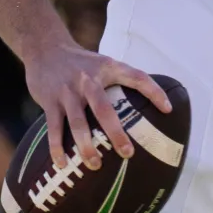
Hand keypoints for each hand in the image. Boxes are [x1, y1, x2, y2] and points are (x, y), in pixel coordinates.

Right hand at [21, 38, 170, 169]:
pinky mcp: (49, 101)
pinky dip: (57, 147)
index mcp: (108, 68)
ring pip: (78, 123)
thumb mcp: (103, 63)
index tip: (168, 109)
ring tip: (95, 165)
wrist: (44, 48)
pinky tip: (62, 163)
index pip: (137, 77)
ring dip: (86, 146)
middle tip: (128, 154)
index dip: (154, 92)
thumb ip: (120, 80)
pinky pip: (54, 128)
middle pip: (104, 109)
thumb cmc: (81, 62)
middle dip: (116, 133)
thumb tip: (145, 106)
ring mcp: (68, 91)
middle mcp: (88, 80)